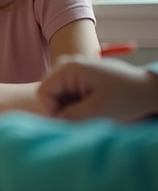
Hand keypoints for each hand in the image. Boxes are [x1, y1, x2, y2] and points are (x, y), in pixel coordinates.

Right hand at [38, 55, 157, 120]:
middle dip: (58, 109)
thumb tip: (54, 121)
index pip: (44, 92)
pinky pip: (67, 93)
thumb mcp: (97, 110)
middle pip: (48, 92)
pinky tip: (88, 110)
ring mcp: (74, 70)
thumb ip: (70, 116)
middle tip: (76, 121)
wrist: (150, 90)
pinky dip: (73, 105)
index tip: (65, 125)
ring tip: (85, 115)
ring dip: (67, 108)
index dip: (50, 111)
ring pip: (57, 94)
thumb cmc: (128, 96)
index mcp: (69, 68)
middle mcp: (68, 65)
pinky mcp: (81, 77)